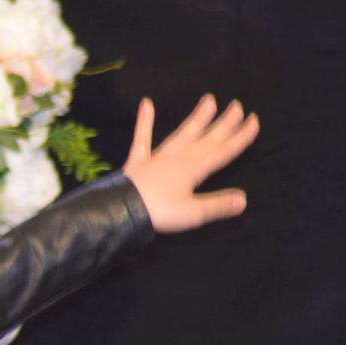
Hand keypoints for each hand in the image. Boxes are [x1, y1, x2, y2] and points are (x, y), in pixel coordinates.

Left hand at [122, 94, 259, 232]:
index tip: (254, 121)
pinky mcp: (137, 162)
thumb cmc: (159, 212)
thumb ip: (217, 204)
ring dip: (196, 118)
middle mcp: (179, 158)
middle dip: (224, 124)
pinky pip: (142, 139)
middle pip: (206, 139)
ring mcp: (157, 158)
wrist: (121, 210)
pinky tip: (145, 103)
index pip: (223, 151)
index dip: (240, 138)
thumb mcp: (192, 213)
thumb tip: (243, 199)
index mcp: (195, 169)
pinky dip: (144, 122)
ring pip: (182, 134)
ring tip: (208, 100)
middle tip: (237, 105)